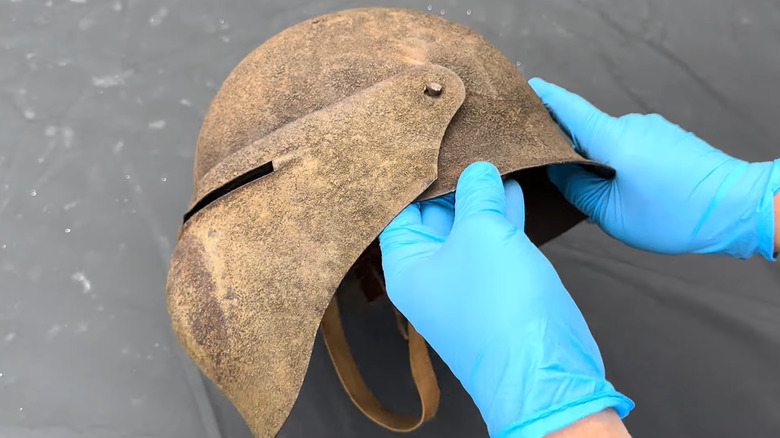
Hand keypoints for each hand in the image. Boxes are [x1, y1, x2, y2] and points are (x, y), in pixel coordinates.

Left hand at [379, 162, 632, 436]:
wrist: (545, 368)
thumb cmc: (499, 302)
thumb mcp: (481, 234)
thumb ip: (475, 194)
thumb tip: (476, 169)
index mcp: (407, 264)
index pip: (398, 209)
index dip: (412, 176)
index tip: (426, 141)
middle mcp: (429, 272)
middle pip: (433, 214)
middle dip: (451, 180)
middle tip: (464, 139)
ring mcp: (464, 279)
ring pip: (467, 226)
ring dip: (481, 195)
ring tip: (493, 154)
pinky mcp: (497, 283)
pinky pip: (493, 241)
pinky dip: (502, 215)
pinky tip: (513, 187)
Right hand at [530, 78, 779, 259]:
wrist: (739, 207)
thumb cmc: (675, 214)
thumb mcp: (611, 213)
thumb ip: (576, 190)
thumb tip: (556, 170)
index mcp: (613, 138)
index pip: (568, 108)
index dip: (543, 98)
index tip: (523, 89)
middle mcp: (631, 126)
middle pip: (586, 130)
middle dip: (569, 151)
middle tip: (557, 179)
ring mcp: (653, 129)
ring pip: (610, 143)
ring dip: (600, 164)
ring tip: (604, 198)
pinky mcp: (668, 139)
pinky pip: (632, 147)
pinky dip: (622, 164)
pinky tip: (630, 192)